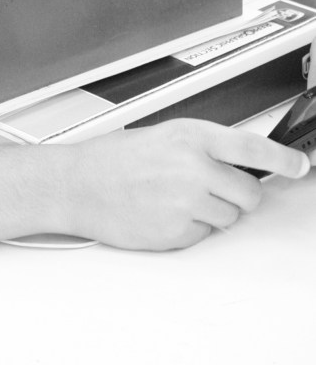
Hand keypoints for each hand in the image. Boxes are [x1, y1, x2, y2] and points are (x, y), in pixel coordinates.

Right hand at [61, 119, 309, 251]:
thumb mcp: (163, 135)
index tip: (299, 166)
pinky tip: (165, 212)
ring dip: (212, 212)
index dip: (283, 160)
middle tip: (210, 187)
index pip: (253, 149)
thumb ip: (203, 147)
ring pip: (229, 218)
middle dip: (236, 194)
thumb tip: (240, 162)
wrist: (77, 184)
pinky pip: (204, 235)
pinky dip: (191, 228)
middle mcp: (193, 168)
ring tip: (177, 198)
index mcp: (191, 136)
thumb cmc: (113, 158)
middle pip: (249, 194)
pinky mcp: (177, 232)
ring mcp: (186, 203)